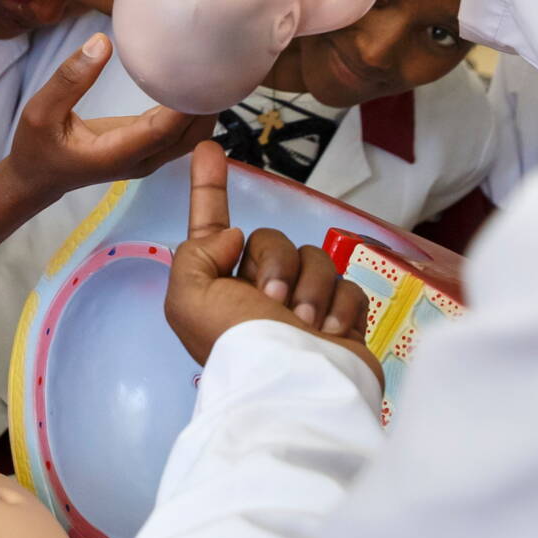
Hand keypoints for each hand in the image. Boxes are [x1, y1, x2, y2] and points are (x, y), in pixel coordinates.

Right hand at [7, 34, 209, 198]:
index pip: (162, 130)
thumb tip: (102, 42)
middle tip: (222, 61)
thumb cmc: (36, 146)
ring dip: (205, 107)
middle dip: (208, 104)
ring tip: (216, 66)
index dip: (185, 105)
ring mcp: (147, 157)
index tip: (202, 71)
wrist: (36, 179)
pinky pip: (180, 132)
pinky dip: (193, 109)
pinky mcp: (147, 148)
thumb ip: (69, 79)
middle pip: (189, 136)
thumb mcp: (39, 111)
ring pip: (191, 137)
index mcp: (115, 155)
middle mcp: (139, 160)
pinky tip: (196, 79)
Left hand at [164, 142, 379, 379]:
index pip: (212, 226)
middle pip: (273, 240)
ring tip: (301, 325)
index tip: (206, 147)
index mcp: (216, 285)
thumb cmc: (238, 344)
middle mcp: (256, 292)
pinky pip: (347, 285)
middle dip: (276, 263)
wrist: (297, 390)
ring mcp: (300, 305)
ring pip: (314, 259)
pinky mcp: (340, 318)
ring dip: (309, 289)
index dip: (208, 188)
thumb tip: (232, 236)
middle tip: (271, 300)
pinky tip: (328, 332)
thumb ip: (196, 254)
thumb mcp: (189, 299)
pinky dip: (340, 306)